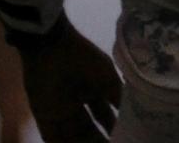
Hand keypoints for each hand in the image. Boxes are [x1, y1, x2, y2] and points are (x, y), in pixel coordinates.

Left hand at [18, 18, 121, 141]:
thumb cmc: (82, 58)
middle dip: (100, 142)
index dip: (114, 129)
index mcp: (92, 90)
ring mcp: (60, 110)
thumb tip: (134, 116)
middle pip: (89, 130)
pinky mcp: (44, 116)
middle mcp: (77, 102)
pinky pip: (52, 138)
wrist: (50, 46)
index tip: (127, 138)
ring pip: (74, 137)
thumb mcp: (107, 77)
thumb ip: (118, 97)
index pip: (104, 117)